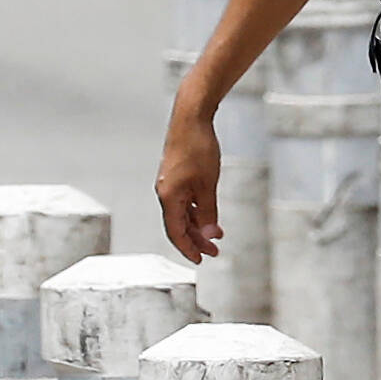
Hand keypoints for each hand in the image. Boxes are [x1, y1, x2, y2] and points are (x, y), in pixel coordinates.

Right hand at [156, 107, 224, 264]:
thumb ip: (208, 212)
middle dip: (196, 240)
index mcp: (169, 197)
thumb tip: (211, 234)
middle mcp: (165, 192)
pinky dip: (196, 211)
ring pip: (182, 213)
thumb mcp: (208, 185)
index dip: (188, 248)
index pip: (176, 232)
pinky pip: (184, 201)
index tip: (200, 260)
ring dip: (198, 226)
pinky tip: (209, 215)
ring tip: (215, 236)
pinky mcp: (176, 176)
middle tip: (213, 252)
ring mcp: (170, 184)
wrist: (191, 119)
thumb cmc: (198, 148)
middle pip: (178, 225)